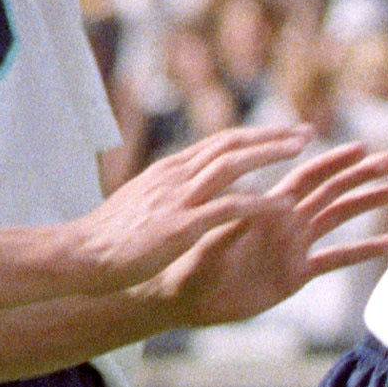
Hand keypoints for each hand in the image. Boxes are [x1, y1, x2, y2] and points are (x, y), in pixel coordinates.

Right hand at [63, 124, 340, 292]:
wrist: (81, 254)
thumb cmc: (109, 236)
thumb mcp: (142, 202)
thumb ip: (169, 190)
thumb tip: (188, 184)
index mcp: (169, 170)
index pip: (218, 142)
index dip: (254, 136)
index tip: (283, 133)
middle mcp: (176, 175)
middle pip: (231, 144)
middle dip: (271, 136)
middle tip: (306, 132)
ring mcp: (178, 198)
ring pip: (233, 164)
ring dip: (270, 154)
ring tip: (302, 151)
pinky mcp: (181, 225)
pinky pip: (228, 208)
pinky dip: (259, 204)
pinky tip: (284, 205)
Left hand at [129, 139, 387, 323]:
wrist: (181, 295)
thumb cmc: (186, 263)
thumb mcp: (210, 239)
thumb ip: (235, 222)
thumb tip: (260, 203)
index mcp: (267, 207)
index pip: (308, 176)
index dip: (334, 161)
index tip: (362, 147)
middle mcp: (285, 221)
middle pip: (331, 190)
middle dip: (362, 174)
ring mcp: (293, 247)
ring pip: (338, 218)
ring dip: (366, 203)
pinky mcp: (296, 275)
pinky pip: (335, 260)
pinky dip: (362, 251)